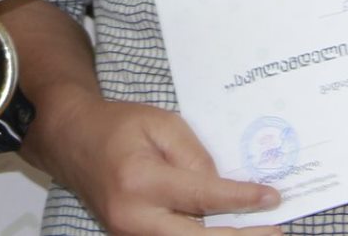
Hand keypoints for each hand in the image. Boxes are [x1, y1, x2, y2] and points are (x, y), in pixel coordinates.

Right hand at [55, 97, 281, 235]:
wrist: (71, 140)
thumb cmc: (117, 126)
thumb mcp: (161, 123)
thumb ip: (195, 156)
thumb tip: (223, 190)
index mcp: (140, 181)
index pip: (202, 197)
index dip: (241, 200)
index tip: (272, 198)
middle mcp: (133, 217)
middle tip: (276, 232)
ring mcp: (129, 234)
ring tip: (260, 233)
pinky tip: (228, 230)